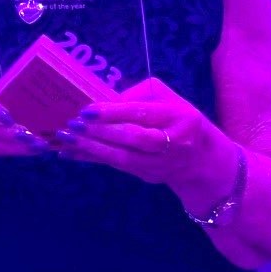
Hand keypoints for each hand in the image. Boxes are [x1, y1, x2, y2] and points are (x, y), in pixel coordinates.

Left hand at [49, 77, 240, 198]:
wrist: (204, 160)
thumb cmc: (180, 119)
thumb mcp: (169, 99)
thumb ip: (140, 95)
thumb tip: (105, 100)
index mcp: (180, 117)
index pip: (142, 114)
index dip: (113, 112)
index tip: (87, 110)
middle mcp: (173, 143)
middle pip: (133, 139)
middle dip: (101, 132)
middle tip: (72, 124)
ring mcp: (161, 164)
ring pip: (123, 158)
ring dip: (91, 149)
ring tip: (66, 139)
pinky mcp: (148, 176)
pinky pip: (116, 166)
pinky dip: (92, 159)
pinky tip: (69, 153)